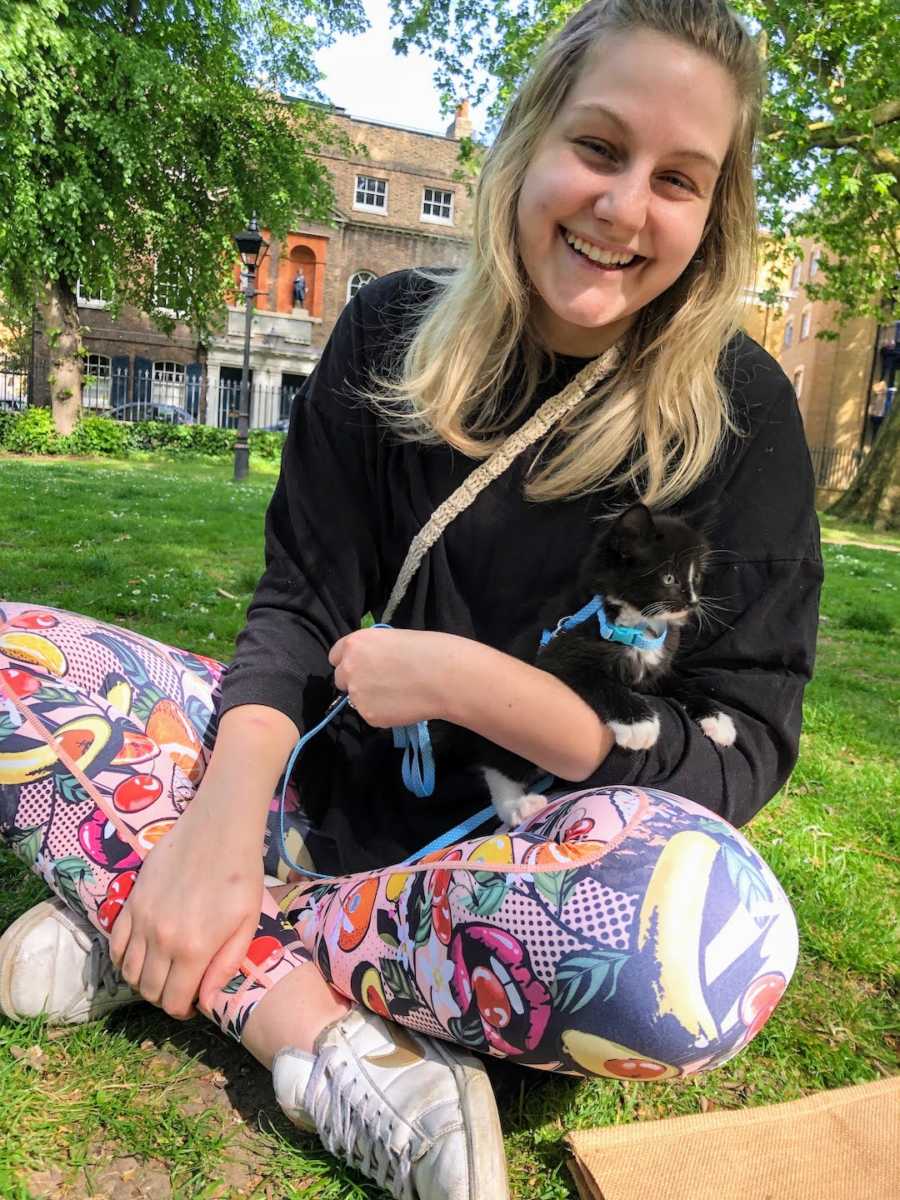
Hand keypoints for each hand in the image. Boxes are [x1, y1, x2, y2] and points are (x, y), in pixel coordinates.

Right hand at [108, 791, 262, 1020]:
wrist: (218, 828)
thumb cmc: (241, 873)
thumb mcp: (247, 923)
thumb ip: (226, 965)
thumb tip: (205, 1000)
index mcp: (194, 949)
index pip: (173, 1001)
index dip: (182, 1010)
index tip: (192, 1003)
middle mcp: (162, 940)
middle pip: (148, 990)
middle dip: (163, 997)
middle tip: (179, 989)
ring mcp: (142, 921)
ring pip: (129, 971)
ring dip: (143, 980)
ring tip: (162, 973)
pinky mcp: (131, 902)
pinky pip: (115, 944)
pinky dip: (123, 958)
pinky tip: (140, 955)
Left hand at [328, 627, 459, 727]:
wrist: (443, 676)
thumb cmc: (427, 650)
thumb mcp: (392, 639)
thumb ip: (374, 651)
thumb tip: (373, 663)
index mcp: (354, 644)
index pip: (335, 656)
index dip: (350, 661)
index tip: (363, 666)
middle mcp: (348, 669)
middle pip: (340, 679)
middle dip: (356, 681)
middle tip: (380, 682)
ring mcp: (356, 695)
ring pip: (356, 699)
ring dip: (370, 698)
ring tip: (398, 694)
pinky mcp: (369, 716)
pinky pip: (371, 714)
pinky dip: (383, 712)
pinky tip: (403, 704)